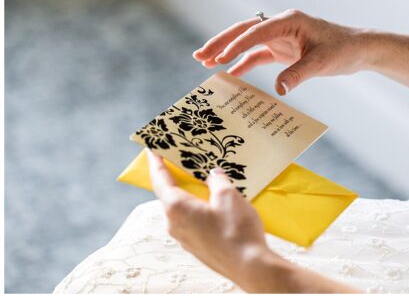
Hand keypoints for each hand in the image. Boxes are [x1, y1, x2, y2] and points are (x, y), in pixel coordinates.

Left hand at [147, 150, 280, 289]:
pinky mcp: (196, 245)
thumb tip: (212, 174)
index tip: (152, 149)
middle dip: (175, 176)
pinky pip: (191, 220)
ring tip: (203, 178)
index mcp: (177, 207)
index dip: (155, 162)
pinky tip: (214, 202)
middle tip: (182, 159)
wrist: (249, 266)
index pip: (160, 179)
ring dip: (189, 193)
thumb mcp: (228, 195)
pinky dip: (197, 207)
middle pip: (169, 194)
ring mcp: (184, 237)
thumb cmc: (236, 231)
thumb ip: (217, 180)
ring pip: (181, 208)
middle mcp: (174, 223)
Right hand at [193, 10, 368, 95]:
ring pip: (248, 42)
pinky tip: (230, 73)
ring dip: (228, 51)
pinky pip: (259, 55)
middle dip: (221, 42)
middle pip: (245, 31)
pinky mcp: (284, 49)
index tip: (221, 57)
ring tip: (205, 61)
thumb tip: (278, 89)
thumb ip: (298, 74)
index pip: (257, 31)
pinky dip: (244, 62)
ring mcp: (281, 37)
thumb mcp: (321, 62)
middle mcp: (282, 25)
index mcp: (290, 21)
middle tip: (199, 54)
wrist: (358, 49)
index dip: (237, 44)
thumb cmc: (343, 50)